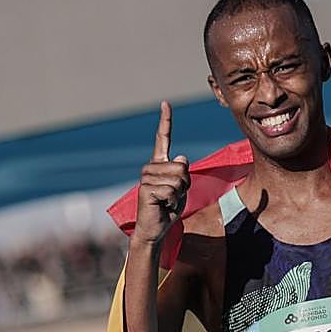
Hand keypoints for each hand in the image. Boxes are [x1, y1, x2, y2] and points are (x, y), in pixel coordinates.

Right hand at [133, 101, 190, 247]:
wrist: (155, 228)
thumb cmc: (169, 207)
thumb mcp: (183, 189)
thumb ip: (184, 174)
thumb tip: (182, 158)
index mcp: (160, 163)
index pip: (163, 138)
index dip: (165, 121)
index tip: (165, 103)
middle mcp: (150, 166)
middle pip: (183, 167)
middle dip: (185, 185)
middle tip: (173, 196)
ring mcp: (146, 176)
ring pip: (179, 180)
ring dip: (179, 194)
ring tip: (167, 201)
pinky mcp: (145, 188)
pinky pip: (172, 191)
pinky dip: (173, 201)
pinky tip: (162, 205)